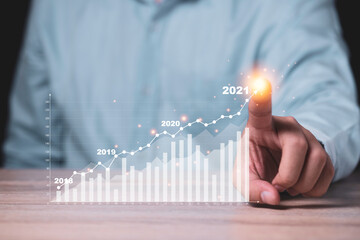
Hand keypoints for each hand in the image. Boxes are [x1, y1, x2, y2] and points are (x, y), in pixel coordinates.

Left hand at [240, 79, 334, 204]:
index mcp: (260, 126)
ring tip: (288, 187)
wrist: (272, 170)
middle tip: (277, 185)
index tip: (261, 82)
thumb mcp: (243, 179)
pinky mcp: (321, 150)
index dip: (261, 97)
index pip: (260, 109)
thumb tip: (273, 197)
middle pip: (297, 146)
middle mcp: (286, 126)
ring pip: (317, 158)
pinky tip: (301, 188)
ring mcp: (306, 136)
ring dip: (302, 183)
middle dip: (288, 175)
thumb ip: (252, 188)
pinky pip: (328, 171)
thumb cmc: (254, 166)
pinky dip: (314, 189)